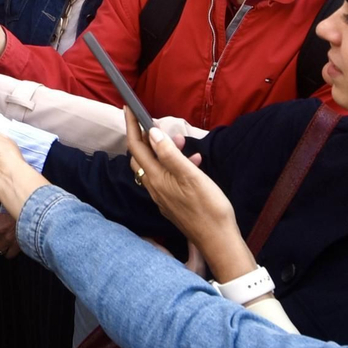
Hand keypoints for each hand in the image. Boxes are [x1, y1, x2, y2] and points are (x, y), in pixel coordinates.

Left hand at [124, 111, 253, 280]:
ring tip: (182, 141)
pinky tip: (194, 161)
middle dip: (147, 137)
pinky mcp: (173, 203)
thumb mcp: (191, 176)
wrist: (218, 240)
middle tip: (159, 123)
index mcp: (156, 178)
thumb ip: (169, 154)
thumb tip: (151, 132)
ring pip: (156, 166)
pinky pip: (168, 177)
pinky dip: (176, 165)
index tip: (128, 107)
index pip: (136, 147)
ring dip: (165, 150)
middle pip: (141, 157)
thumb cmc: (208, 207)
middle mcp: (154, 188)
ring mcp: (163, 197)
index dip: (131, 126)